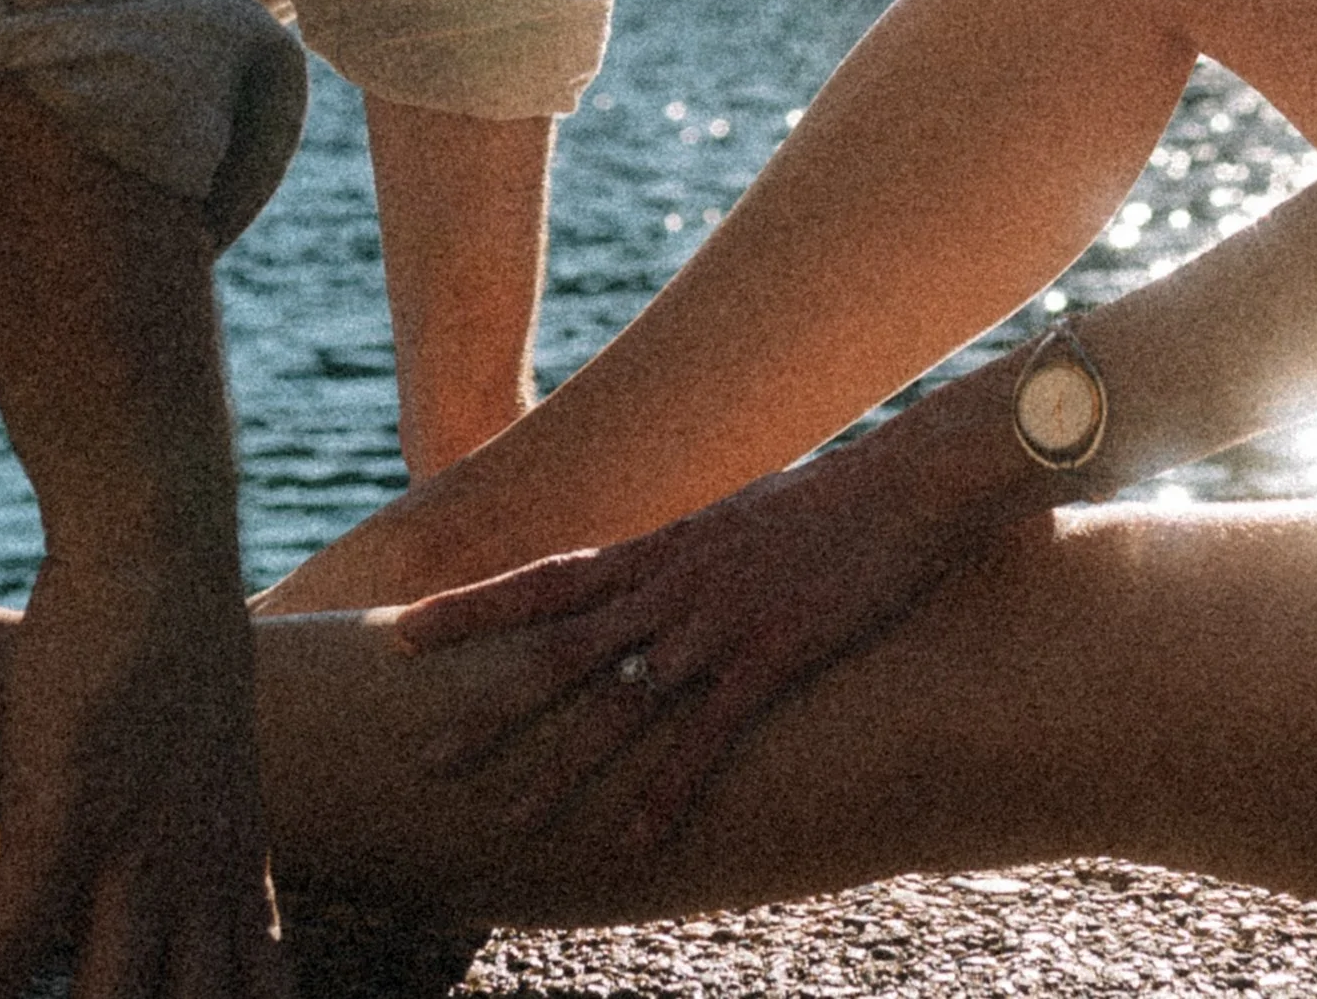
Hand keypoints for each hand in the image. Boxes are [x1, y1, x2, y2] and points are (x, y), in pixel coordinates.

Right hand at [0, 551, 284, 998]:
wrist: (160, 542)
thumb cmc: (173, 641)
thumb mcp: (213, 753)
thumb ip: (204, 835)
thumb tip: (188, 886)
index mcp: (237, 861)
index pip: (259, 993)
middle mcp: (200, 874)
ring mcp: (137, 851)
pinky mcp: (69, 817)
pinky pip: (15, 946)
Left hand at [390, 430, 1008, 849]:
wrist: (915, 477)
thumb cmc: (837, 501)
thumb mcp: (744, 518)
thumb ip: (693, 554)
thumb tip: (655, 578)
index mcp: (668, 545)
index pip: (549, 576)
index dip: (474, 608)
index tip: (401, 632)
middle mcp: (679, 579)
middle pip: (563, 647)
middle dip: (492, 703)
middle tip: (425, 753)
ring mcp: (724, 617)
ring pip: (623, 699)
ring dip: (563, 764)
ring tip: (510, 817)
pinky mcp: (778, 650)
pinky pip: (708, 732)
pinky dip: (667, 788)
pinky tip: (633, 839)